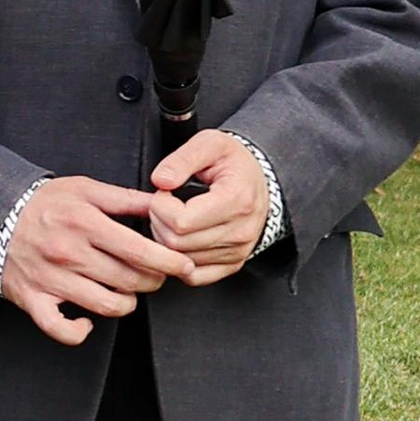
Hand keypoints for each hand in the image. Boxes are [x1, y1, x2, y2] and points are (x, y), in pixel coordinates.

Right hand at [0, 176, 177, 345]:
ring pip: (105, 306)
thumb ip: (125, 198)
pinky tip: (88, 322)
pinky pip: (60, 329)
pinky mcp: (33, 299)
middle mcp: (68, 252)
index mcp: (84, 222)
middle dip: (153, 282)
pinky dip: (79, 331)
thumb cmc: (43, 203)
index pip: (139, 250)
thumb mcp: (84, 189)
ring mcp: (50, 279)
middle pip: (128, 280)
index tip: (184, 266)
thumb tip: (164, 203)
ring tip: (128, 293)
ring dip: (126, 304)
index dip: (169, 262)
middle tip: (156, 277)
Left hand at [146, 129, 270, 285]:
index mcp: (236, 200)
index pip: (180, 222)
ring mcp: (238, 251)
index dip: (160, 206)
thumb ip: (181, 159)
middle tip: (164, 204)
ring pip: (181, 261)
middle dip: (158, 222)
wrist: (261, 179)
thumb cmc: (234, 162)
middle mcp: (241, 231)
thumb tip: (160, 181)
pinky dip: (179, 262)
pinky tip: (179, 240)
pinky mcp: (233, 264)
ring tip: (174, 217)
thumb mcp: (209, 143)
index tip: (164, 192)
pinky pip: (195, 277)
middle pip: (176, 243)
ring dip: (166, 240)